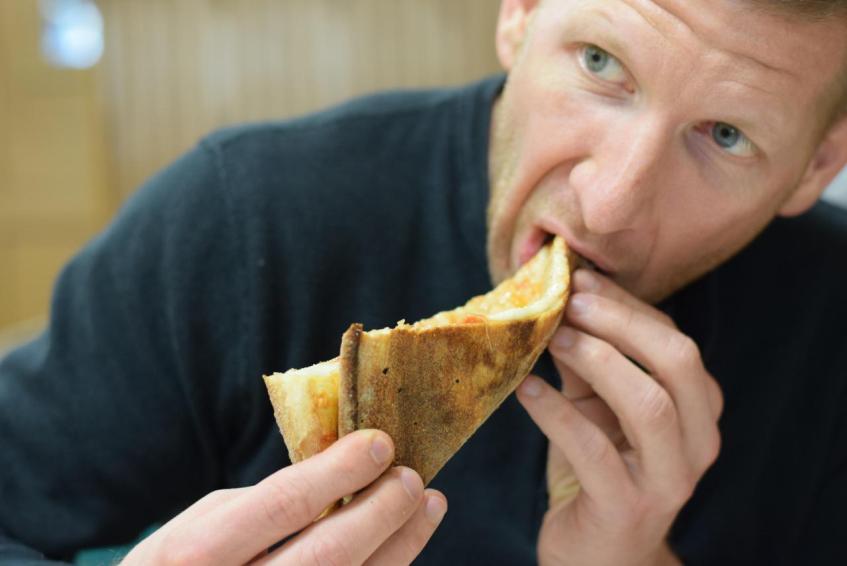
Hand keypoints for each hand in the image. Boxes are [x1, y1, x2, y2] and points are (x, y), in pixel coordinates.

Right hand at [121, 430, 446, 565]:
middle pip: (330, 554)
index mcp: (196, 556)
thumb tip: (334, 476)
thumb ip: (257, 504)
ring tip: (426, 508)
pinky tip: (397, 551)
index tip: (380, 443)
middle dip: (381, 510)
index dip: (340, 470)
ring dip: (400, 546)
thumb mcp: (192, 529)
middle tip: (411, 479)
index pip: (285, 504)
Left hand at [516, 269, 722, 565]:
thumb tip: (561, 302)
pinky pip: (593, 450)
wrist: (597, 553)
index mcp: (698, 410)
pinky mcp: (628, 508)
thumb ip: (588, 361)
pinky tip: (524, 389)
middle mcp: (698, 443)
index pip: (673, 341)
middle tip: (569, 301)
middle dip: (620, 322)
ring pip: (649, 404)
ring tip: (550, 338)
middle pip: (677, 363)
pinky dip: (555, 412)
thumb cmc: (598, 470)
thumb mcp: (596, 408)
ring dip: (596, 359)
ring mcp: (668, 479)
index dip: (626, 306)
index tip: (579, 280)